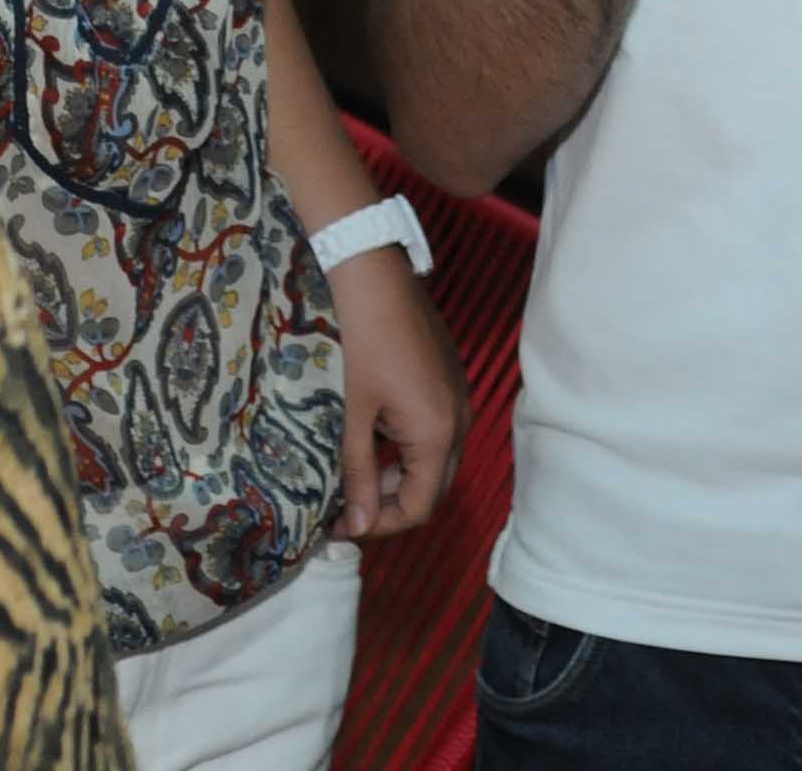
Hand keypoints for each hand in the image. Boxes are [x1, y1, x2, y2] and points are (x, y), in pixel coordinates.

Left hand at [325, 249, 463, 538]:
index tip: (341, 524)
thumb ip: (358, 473)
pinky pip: (436, 431)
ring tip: (353, 473)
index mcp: (438, 435)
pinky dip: (408, 447)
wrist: (375, 276)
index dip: (380, 525)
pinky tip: (374, 435)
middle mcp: (459, 421)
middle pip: (431, 487)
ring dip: (397, 474)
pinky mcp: (451, 381)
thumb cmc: (360, 344)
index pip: (420, 507)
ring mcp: (459, 399)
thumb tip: (358, 526)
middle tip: (343, 504)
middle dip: (388, 503)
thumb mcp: (353, 414)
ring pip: (434, 459)